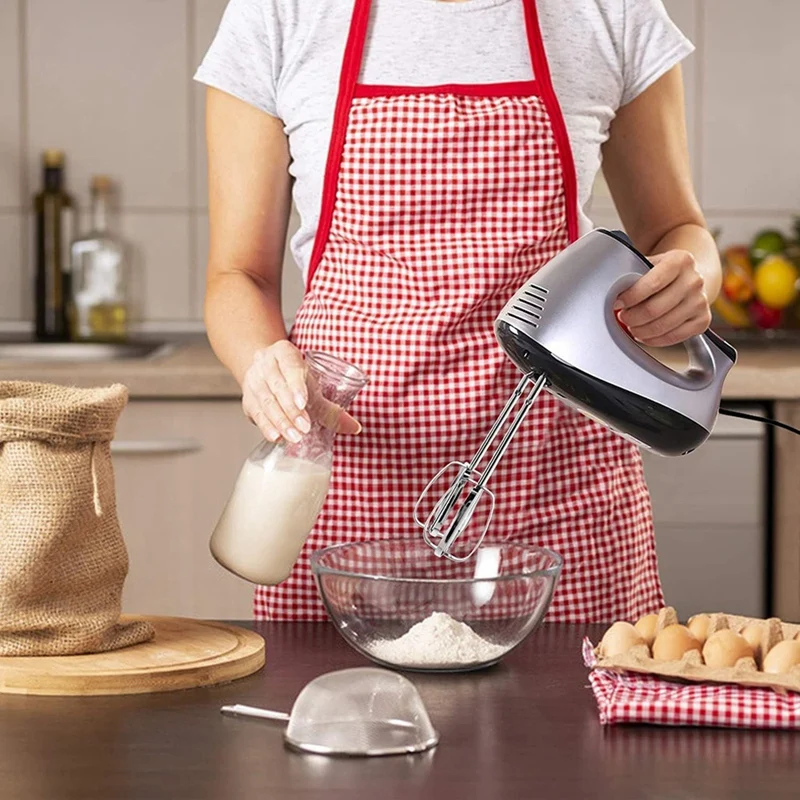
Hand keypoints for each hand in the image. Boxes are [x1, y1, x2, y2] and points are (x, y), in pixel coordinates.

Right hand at [241, 341, 361, 442]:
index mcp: (283, 352)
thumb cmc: (294, 377)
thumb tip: (355, 428)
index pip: (289, 365)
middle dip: (291, 409)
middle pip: (277, 386)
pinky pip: (256, 413)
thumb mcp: (312, 384)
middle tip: (304, 428)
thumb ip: (331, 407)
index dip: (296, 385)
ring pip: (266, 401)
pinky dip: (266, 426)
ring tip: (295, 437)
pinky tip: (276, 437)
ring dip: (281, 421)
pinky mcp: (247, 399)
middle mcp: (265, 363)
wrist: (266, 371)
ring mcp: (253, 380)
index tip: (304, 403)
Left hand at [616, 249, 711, 346]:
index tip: (617, 304)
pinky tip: (644, 335)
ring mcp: (700, 301)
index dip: (631, 297)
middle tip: (623, 318)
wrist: (690, 279)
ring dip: (640, 330)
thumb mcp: (649, 264)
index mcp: (680, 260)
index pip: (652, 283)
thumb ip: (633, 274)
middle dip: (632, 317)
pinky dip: (654, 340)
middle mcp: (694, 280)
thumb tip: (611, 292)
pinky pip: (674, 337)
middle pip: (655, 309)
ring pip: (663, 326)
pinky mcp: (703, 320)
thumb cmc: (662, 273)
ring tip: (632, 326)